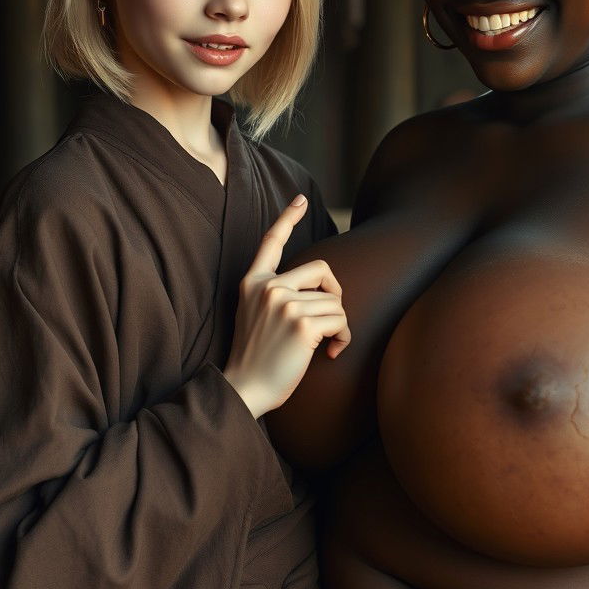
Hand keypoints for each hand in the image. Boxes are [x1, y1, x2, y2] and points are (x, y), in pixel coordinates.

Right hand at [224, 195, 350, 418]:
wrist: (245, 388)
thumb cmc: (258, 357)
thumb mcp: (258, 314)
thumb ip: (280, 293)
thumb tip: (324, 287)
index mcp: (253, 281)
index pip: (271, 241)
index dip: (287, 218)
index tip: (299, 200)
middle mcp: (267, 286)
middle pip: (323, 270)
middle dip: (335, 295)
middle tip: (331, 320)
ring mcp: (283, 303)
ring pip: (336, 301)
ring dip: (339, 325)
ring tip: (326, 344)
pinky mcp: (301, 323)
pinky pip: (341, 320)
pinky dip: (343, 338)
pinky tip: (331, 352)